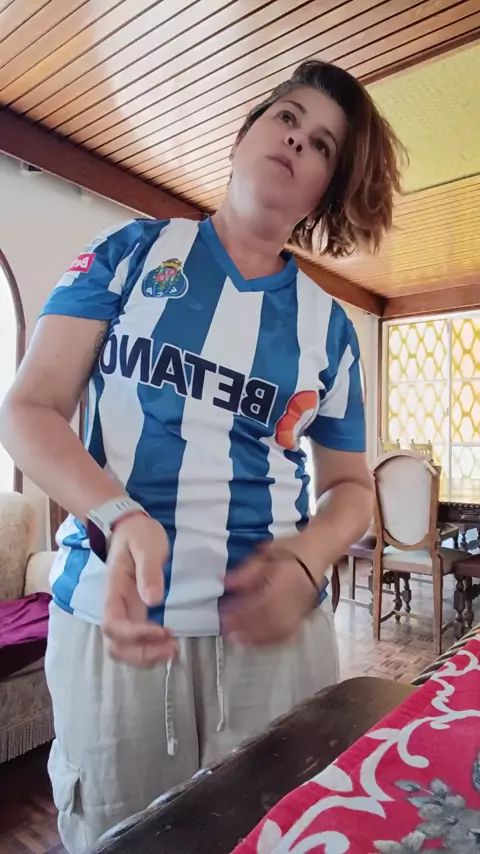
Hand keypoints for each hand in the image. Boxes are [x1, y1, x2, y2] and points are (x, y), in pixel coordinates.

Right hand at [101, 513, 177, 666]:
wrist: (131, 528)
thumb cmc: (138, 535)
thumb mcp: (146, 545)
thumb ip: (149, 571)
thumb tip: (153, 600)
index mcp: (113, 590)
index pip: (113, 624)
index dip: (135, 635)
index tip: (163, 631)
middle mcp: (115, 606)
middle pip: (114, 645)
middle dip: (141, 653)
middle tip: (172, 648)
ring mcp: (124, 613)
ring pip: (122, 649)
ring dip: (146, 656)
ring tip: (173, 649)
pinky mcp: (134, 614)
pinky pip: (134, 642)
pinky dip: (149, 651)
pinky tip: (168, 644)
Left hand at [220, 537, 319, 645]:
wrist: (316, 553)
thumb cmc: (288, 551)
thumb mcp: (264, 554)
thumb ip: (244, 572)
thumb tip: (223, 583)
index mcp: (284, 580)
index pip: (260, 601)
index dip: (241, 610)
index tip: (223, 614)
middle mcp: (294, 598)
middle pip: (268, 619)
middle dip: (245, 627)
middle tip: (226, 630)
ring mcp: (300, 610)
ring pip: (277, 630)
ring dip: (256, 637)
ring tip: (237, 639)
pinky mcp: (302, 616)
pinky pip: (287, 633)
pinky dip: (270, 640)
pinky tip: (256, 642)